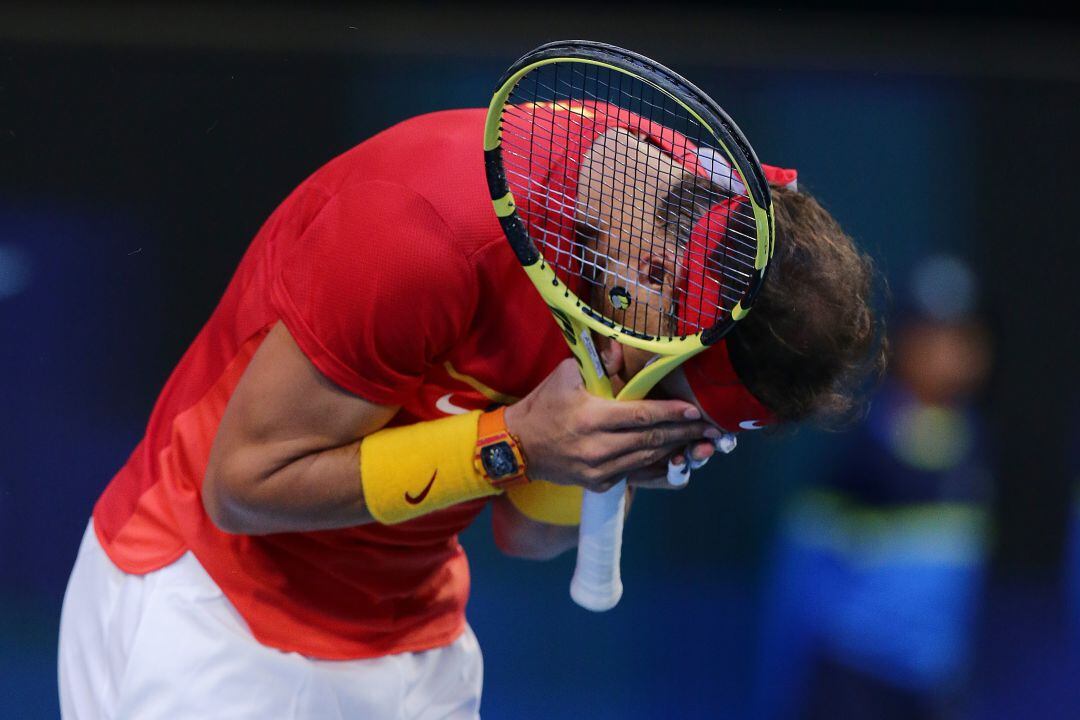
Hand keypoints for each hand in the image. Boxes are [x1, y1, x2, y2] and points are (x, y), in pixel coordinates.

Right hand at [505, 359, 720, 492]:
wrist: (517, 447)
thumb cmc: (544, 405)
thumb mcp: (566, 375)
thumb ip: (598, 363)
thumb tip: (621, 347)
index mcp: (591, 417)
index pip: (640, 416)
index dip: (670, 414)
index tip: (694, 411)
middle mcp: (597, 448)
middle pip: (650, 441)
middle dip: (683, 434)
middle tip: (709, 429)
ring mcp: (599, 470)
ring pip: (647, 460)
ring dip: (675, 452)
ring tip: (699, 443)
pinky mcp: (599, 484)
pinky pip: (636, 476)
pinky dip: (657, 468)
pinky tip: (676, 460)